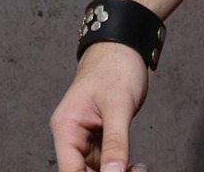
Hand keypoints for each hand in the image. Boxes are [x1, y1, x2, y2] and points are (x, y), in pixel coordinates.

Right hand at [49, 41, 149, 171]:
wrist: (126, 45)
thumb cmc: (116, 65)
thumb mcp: (118, 106)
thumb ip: (115, 143)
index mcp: (66, 127)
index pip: (70, 170)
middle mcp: (72, 135)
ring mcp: (86, 135)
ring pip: (95, 168)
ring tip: (137, 169)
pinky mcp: (100, 133)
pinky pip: (105, 159)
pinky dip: (118, 165)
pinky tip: (133, 166)